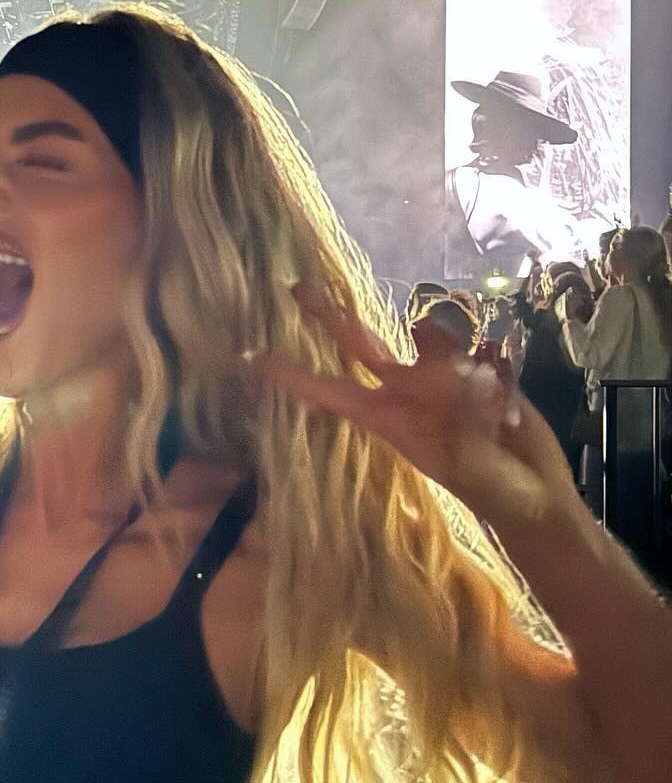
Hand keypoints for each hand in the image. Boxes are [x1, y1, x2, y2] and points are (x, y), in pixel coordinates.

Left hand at [253, 285, 580, 532]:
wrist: (533, 495)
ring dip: (447, 343)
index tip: (248, 357)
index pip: (329, 391)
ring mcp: (441, 379)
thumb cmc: (490, 489)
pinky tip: (507, 395)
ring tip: (477, 398)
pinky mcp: (479, 373)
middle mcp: (406, 391)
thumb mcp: (464, 454)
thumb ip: (451, 400)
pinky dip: (493, 363)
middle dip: (330, 316)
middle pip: (360, 344)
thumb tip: (434, 340)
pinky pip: (480, 348)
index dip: (291, 375)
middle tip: (295, 286)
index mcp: (387, 418)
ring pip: (427, 334)